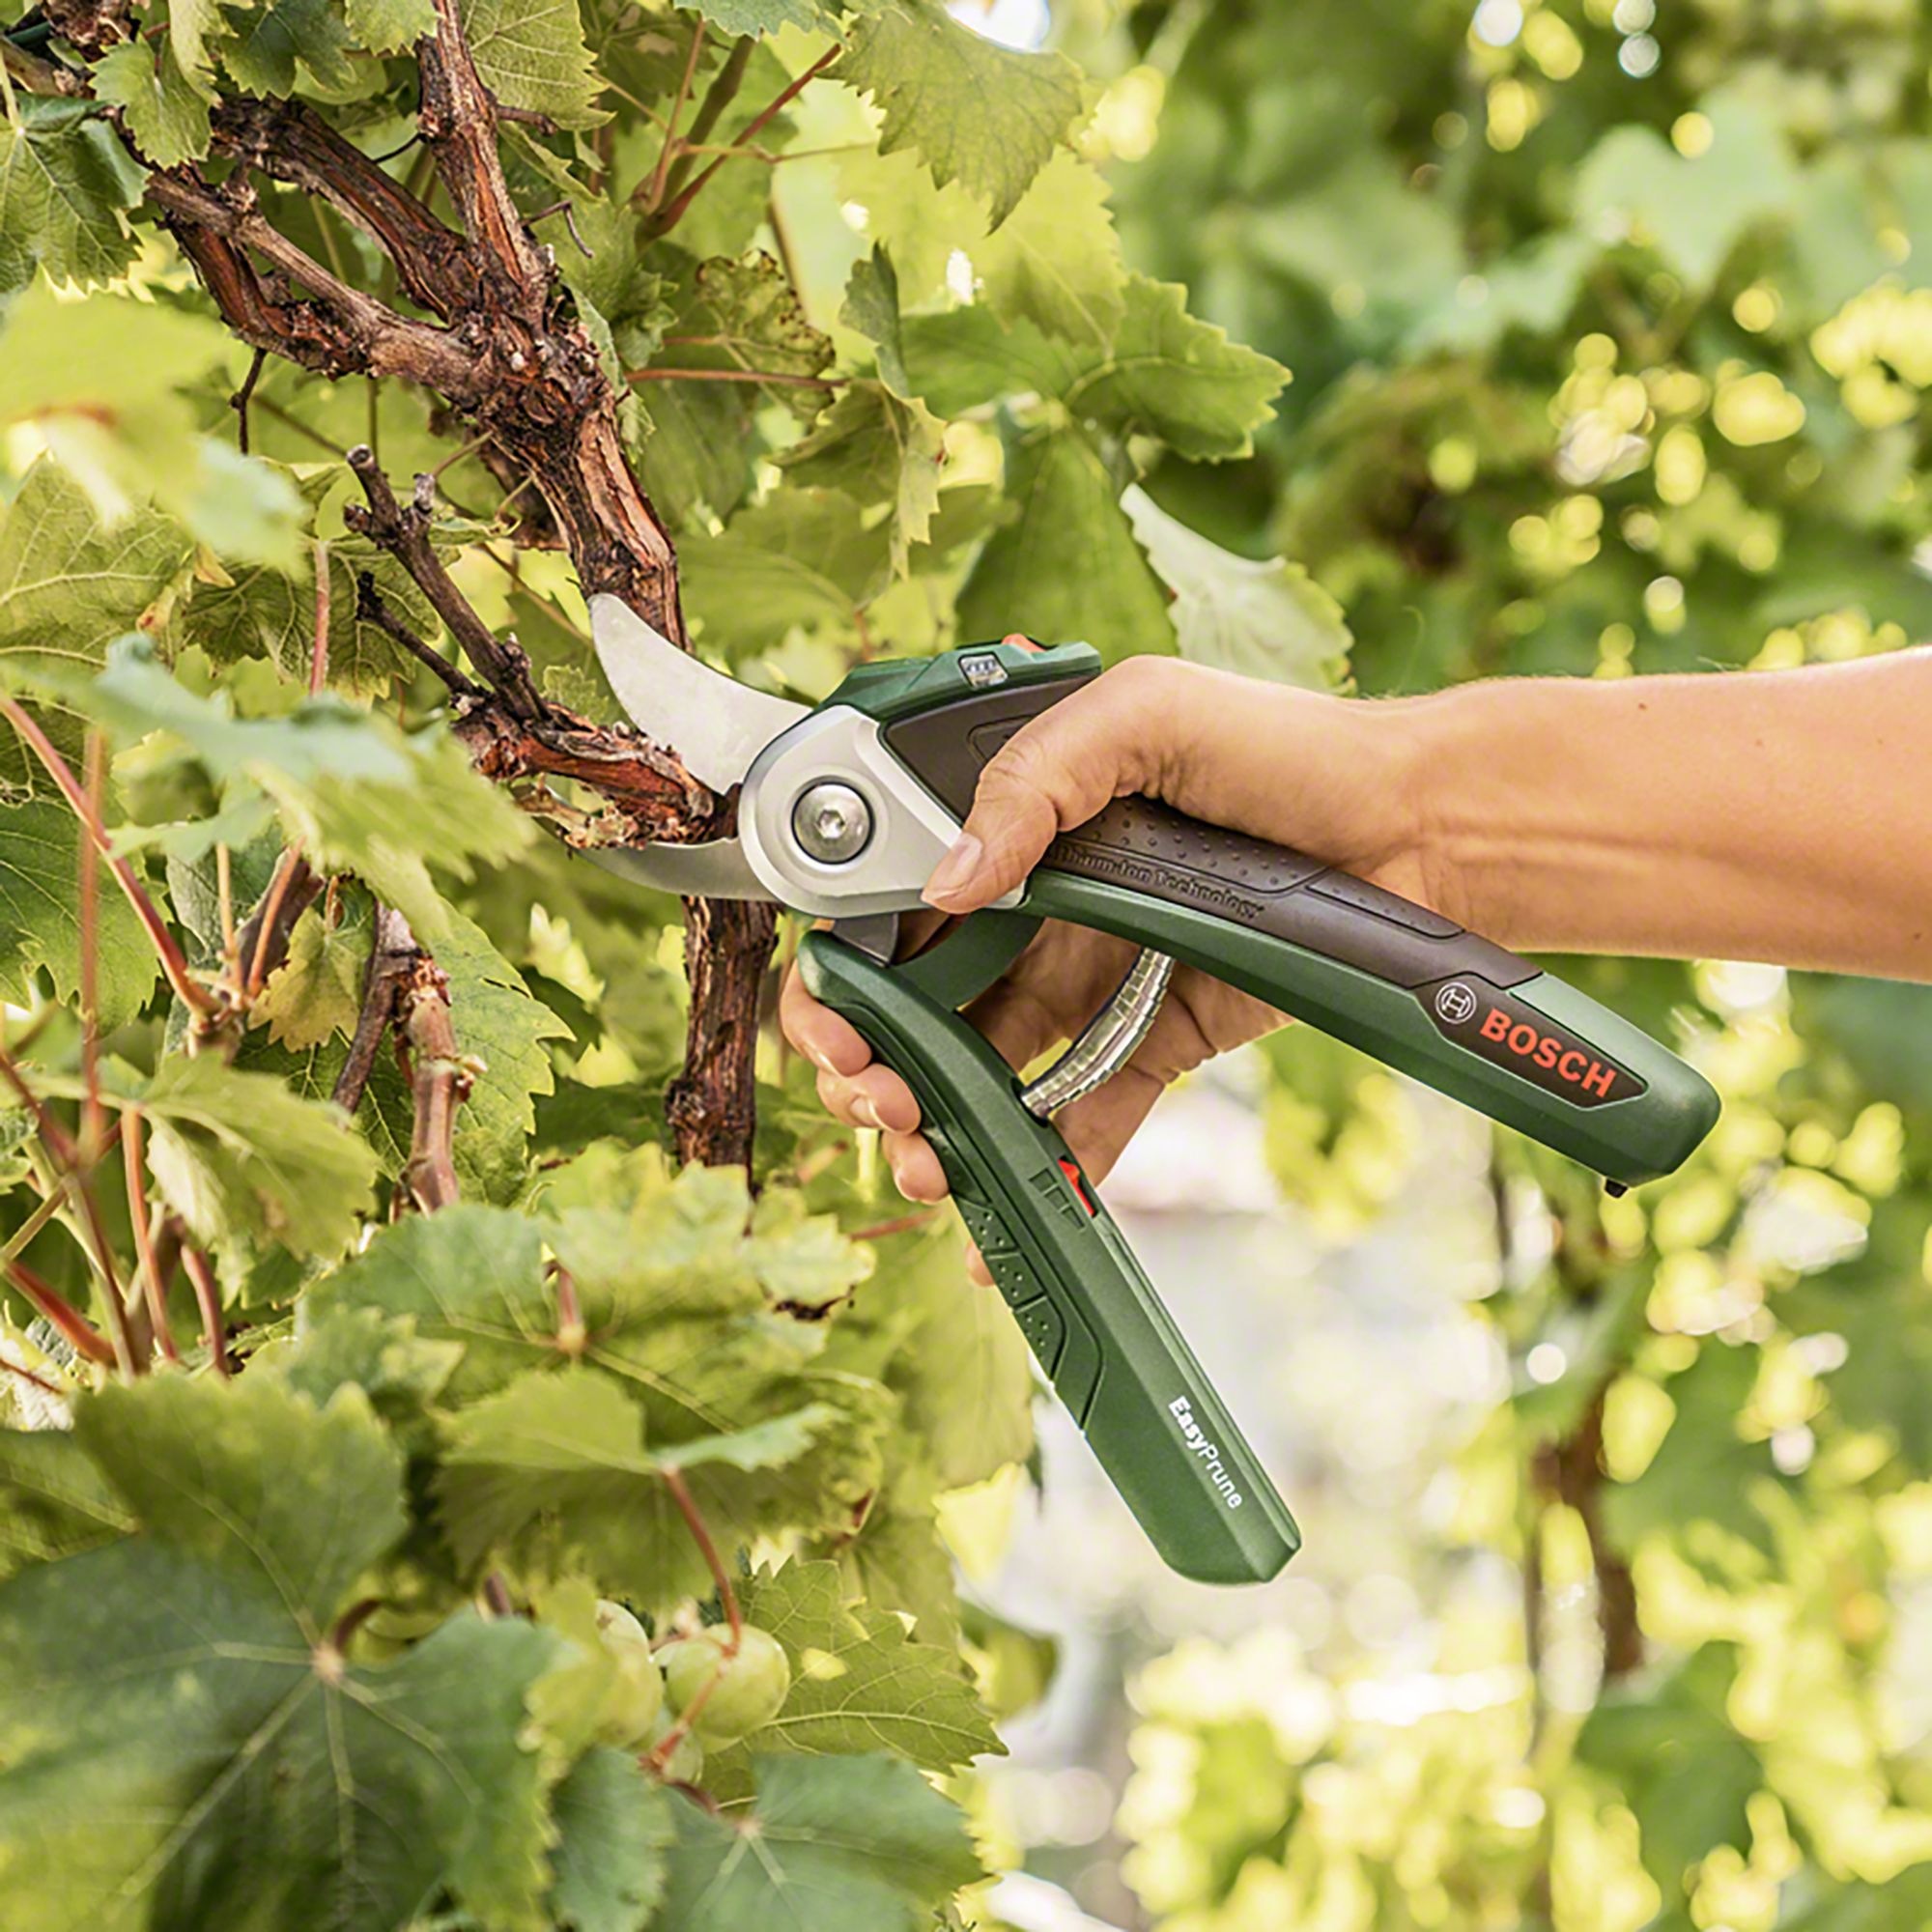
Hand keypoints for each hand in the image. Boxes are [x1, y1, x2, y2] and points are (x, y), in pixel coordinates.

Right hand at [779, 655, 1437, 1271]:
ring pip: (984, 1072)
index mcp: (1016, 828)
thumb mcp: (1143, 712)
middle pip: (919, 1004)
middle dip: (877, 1066)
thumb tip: (948, 879)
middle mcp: (1037, 910)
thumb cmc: (1286, 746)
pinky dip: (1046, 1173)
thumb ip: (1031, 780)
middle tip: (881, 1102)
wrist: (1415, 826)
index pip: (895, 907)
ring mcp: (1093, 980)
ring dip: (940, 1126)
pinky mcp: (1155, 1041)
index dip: (849, 972)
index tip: (839, 1025)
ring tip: (932, 1164)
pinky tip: (1011, 1224)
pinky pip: (1085, 1117)